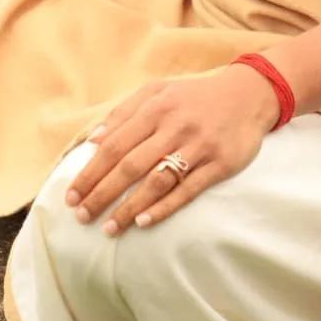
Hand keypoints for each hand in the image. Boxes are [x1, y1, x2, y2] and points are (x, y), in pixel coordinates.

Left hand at [66, 66, 280, 236]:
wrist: (248, 95)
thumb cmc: (194, 97)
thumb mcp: (159, 91)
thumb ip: (124, 112)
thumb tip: (92, 140)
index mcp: (156, 108)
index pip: (114, 145)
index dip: (90, 172)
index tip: (72, 196)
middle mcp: (174, 126)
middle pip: (130, 165)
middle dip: (102, 193)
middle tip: (81, 217)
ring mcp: (198, 146)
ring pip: (156, 181)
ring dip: (129, 207)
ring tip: (108, 228)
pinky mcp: (219, 164)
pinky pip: (187, 190)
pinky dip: (164, 207)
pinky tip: (144, 222)